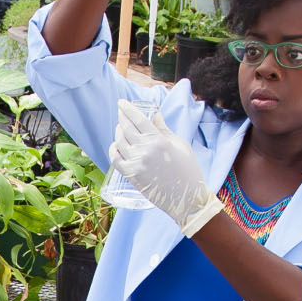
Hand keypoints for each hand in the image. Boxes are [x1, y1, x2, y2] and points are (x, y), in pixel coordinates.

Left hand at [109, 99, 222, 235]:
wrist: (187, 198)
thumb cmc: (188, 170)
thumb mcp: (180, 145)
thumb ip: (165, 130)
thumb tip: (155, 115)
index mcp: (159, 140)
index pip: (137, 119)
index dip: (127, 108)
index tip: (122, 102)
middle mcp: (145, 150)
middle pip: (126, 128)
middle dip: (121, 117)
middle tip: (121, 112)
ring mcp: (136, 164)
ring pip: (119, 142)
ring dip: (118, 132)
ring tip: (121, 128)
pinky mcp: (132, 176)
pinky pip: (115, 159)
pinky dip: (113, 149)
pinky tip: (116, 145)